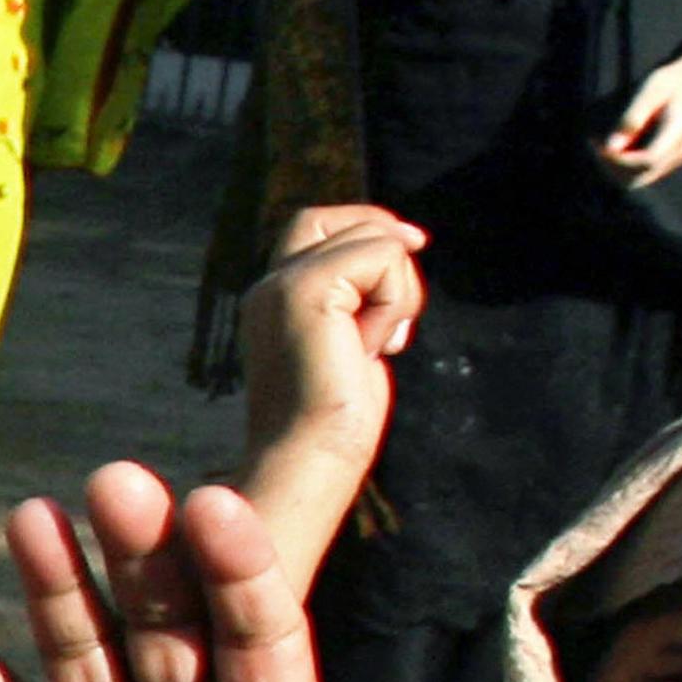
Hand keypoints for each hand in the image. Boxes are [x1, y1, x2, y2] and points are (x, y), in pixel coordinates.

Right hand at [242, 206, 426, 487]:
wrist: (309, 462)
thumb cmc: (335, 424)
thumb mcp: (353, 344)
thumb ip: (359, 301)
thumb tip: (401, 250)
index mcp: (274, 298)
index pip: (316, 227)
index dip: (365, 226)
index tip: (412, 247)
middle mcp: (269, 284)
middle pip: (335, 219)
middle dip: (384, 242)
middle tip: (400, 308)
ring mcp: (281, 284)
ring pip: (372, 238)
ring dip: (397, 291)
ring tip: (376, 346)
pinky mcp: (304, 291)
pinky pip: (381, 258)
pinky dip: (395, 301)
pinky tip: (373, 348)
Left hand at [597, 50, 681, 188]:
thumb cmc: (667, 84)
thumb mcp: (649, 92)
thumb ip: (632, 118)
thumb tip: (611, 147)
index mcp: (678, 131)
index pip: (649, 160)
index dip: (621, 160)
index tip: (599, 146)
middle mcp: (681, 150)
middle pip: (643, 175)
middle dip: (615, 166)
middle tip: (595, 146)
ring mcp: (677, 158)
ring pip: (641, 179)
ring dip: (616, 169)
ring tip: (599, 147)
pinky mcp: (669, 160)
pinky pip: (643, 174)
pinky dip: (623, 167)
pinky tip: (610, 150)